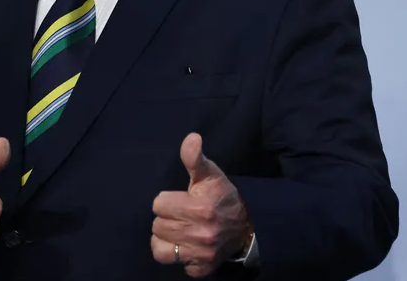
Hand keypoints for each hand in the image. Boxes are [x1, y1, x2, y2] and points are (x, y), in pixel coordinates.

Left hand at [151, 133, 251, 277]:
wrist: (248, 225)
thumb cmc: (223, 196)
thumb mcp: (210, 174)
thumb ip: (195, 158)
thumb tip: (191, 138)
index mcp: (199, 208)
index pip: (158, 205)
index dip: (167, 200)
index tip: (180, 200)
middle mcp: (199, 233)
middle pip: (157, 226)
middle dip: (167, 218)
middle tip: (181, 215)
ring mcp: (200, 254)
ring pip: (160, 249)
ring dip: (166, 239)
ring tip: (177, 231)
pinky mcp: (201, 269)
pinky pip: (175, 265)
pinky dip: (179, 257)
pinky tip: (187, 245)